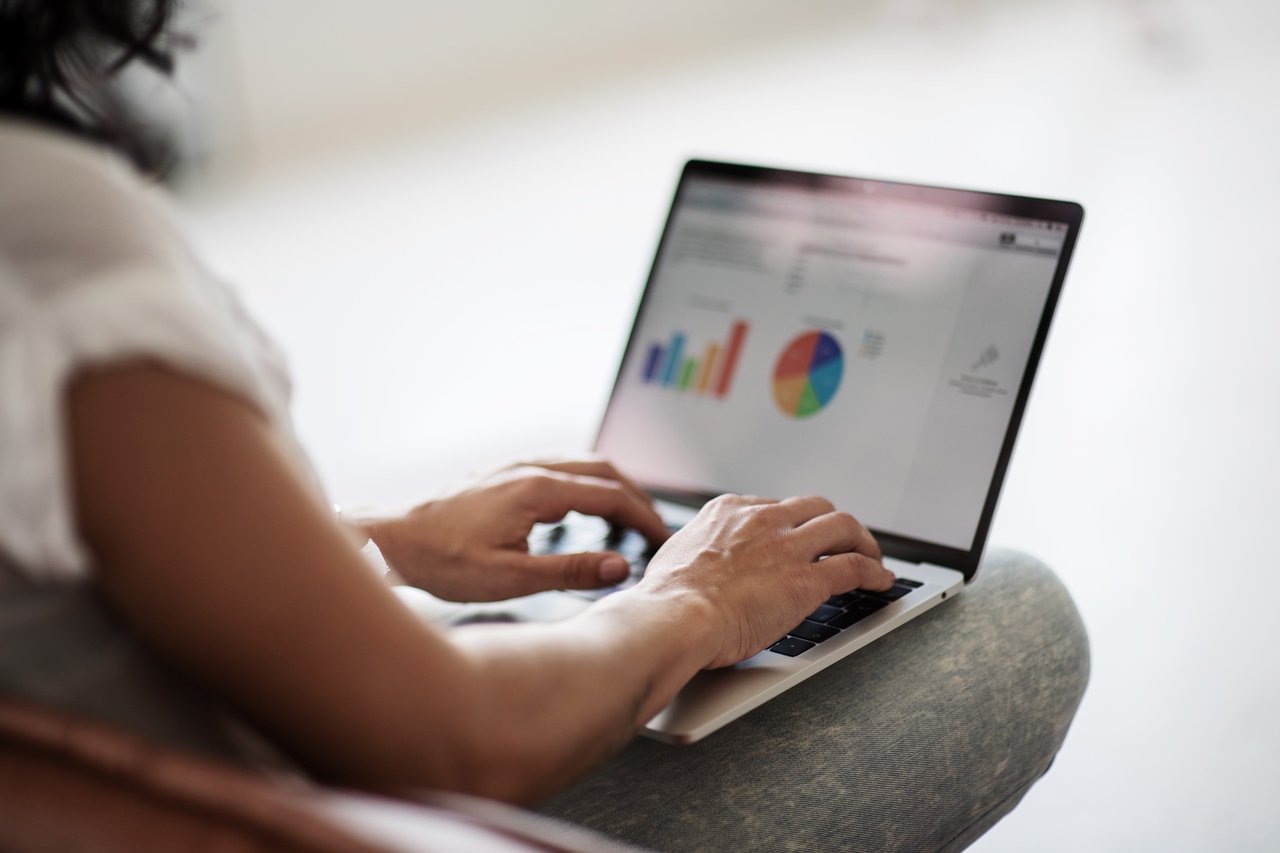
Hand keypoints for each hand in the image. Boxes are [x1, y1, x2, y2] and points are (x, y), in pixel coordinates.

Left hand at [362, 457, 669, 601]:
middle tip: (655, 529)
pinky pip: (560, 466)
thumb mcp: (512, 577)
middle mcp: (529, 468)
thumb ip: (571, 570)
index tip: (663, 540)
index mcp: (537, 490)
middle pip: (603, 470)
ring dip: (612, 486)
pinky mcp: (502, 473)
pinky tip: (584, 506)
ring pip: (581, 463)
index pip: (610, 495)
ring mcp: (514, 466)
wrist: (393, 541)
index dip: (644, 517)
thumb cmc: (443, 561)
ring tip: (630, 517)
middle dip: (635, 497)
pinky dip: (587, 482)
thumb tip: (621, 567)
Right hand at [638, 494, 893, 668]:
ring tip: (871, 556)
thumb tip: (697, 563)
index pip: (775, 506)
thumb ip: (699, 551)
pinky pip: (854, 567)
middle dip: (833, 523)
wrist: (675, 617)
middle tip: (843, 540)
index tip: (798, 537)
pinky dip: (874, 572)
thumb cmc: (668, 598)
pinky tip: (881, 581)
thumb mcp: (678, 555)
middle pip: (815, 506)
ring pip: (843, 527)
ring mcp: (788, 547)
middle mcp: (762, 520)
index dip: (792, 524)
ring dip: (862, 541)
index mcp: (729, 511)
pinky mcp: (808, 579)